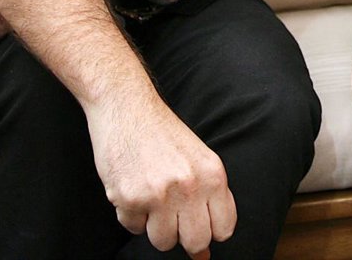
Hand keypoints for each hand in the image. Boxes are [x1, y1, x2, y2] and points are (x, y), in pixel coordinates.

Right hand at [85, 93, 235, 256]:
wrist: (127, 106)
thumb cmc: (162, 133)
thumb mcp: (198, 158)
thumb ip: (208, 199)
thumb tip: (205, 255)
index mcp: (213, 174)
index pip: (224, 229)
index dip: (210, 231)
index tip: (197, 222)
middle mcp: (190, 186)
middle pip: (196, 242)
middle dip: (184, 237)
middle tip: (172, 216)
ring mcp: (159, 194)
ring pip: (163, 242)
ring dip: (155, 227)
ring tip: (151, 199)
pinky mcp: (130, 197)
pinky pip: (133, 228)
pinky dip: (131, 214)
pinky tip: (132, 187)